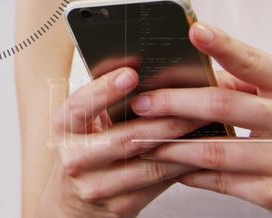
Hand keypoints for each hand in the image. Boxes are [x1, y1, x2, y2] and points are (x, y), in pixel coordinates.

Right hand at [47, 66, 207, 216]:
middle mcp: (76, 158)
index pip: (80, 106)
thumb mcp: (85, 120)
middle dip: (166, 118)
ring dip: (183, 143)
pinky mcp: (120, 206)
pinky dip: (183, 164)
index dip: (105, 90)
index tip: (132, 74)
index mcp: (64, 127)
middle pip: (126, 138)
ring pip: (149, 163)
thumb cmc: (87, 146)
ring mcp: (97, 186)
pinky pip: (159, 182)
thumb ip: (107, 98)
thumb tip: (148, 67)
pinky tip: (201, 149)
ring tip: (207, 123)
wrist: (74, 200)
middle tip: (195, 100)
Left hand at [134, 22, 271, 216]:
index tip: (194, 29)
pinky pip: (224, 182)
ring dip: (173, 144)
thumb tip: (192, 68)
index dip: (223, 45)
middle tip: (141, 101)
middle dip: (175, 103)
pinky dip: (191, 173)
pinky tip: (170, 165)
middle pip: (226, 105)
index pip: (255, 61)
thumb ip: (248, 81)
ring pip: (218, 150)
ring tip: (142, 137)